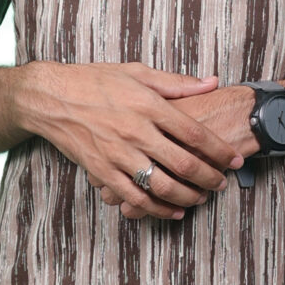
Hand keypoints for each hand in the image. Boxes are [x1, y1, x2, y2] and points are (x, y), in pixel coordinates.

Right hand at [14, 61, 245, 220]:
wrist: (50, 97)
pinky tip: (172, 211)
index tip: (234, 159)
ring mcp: (117, 153)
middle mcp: (135, 131)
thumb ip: (176, 82)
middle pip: (183, 163)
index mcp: (148, 104)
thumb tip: (212, 82)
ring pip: (162, 185)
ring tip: (201, 199)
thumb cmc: (94, 81)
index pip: (194, 133)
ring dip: (187, 197)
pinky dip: (157, 208)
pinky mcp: (101, 170)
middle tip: (221, 184)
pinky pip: (134, 197)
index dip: (219, 150)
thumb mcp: (137, 72)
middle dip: (209, 178)